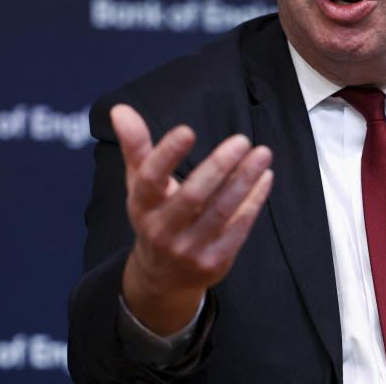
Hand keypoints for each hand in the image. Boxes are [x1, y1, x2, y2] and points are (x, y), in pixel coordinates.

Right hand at [111, 104, 273, 335]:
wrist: (163, 278)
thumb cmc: (154, 216)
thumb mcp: (139, 184)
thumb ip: (135, 145)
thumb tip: (120, 108)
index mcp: (141, 206)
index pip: (150, 179)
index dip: (167, 154)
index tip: (187, 130)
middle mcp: (162, 230)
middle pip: (192, 196)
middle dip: (218, 166)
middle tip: (241, 140)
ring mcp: (189, 249)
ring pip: (221, 211)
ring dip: (244, 180)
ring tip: (262, 153)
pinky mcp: (214, 261)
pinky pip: (238, 228)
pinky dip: (254, 201)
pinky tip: (265, 177)